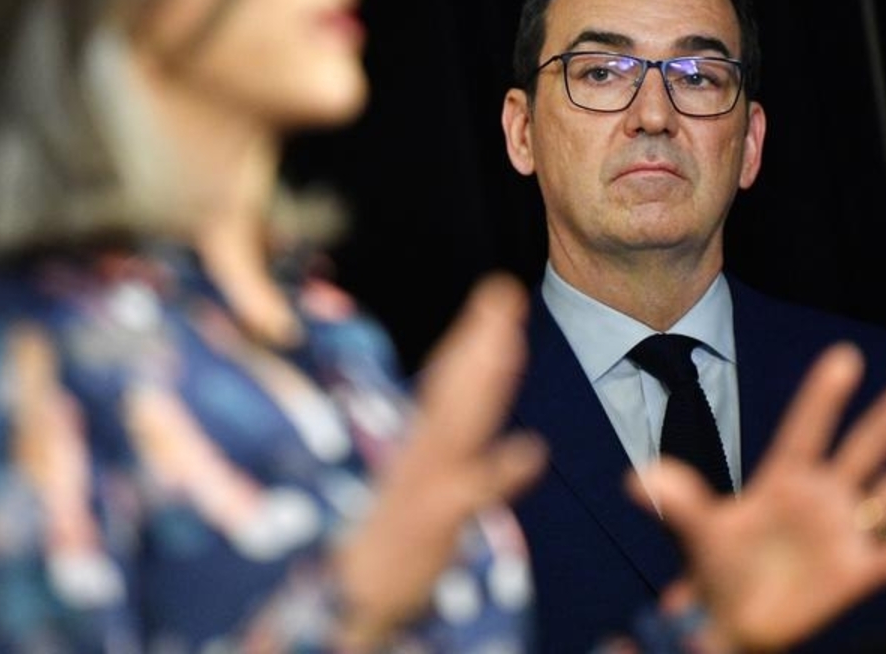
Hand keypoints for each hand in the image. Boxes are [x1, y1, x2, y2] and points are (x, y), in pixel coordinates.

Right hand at [335, 272, 546, 648]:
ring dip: (483, 381)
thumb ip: (450, 439)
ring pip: (458, 423)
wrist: (354, 592)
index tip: (500, 293)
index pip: (449, 377)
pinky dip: (499, 471)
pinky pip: (469, 493)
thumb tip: (489, 409)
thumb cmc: (396, 535)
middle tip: (505, 293)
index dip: (475, 334)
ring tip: (510, 342)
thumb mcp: (425, 478)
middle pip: (454, 385)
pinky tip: (532, 451)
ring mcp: (424, 481)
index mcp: (422, 439)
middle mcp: (420, 450)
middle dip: (480, 337)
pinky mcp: (432, 519)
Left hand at [631, 342, 885, 652]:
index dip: (823, 396)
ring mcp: (842, 533)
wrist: (732, 619)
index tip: (844, 357)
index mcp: (781, 479)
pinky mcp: (857, 573)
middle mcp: (819, 497)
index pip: (805, 429)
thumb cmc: (716, 567)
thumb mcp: (696, 533)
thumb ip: (679, 501)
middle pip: (863, 447)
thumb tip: (636, 479)